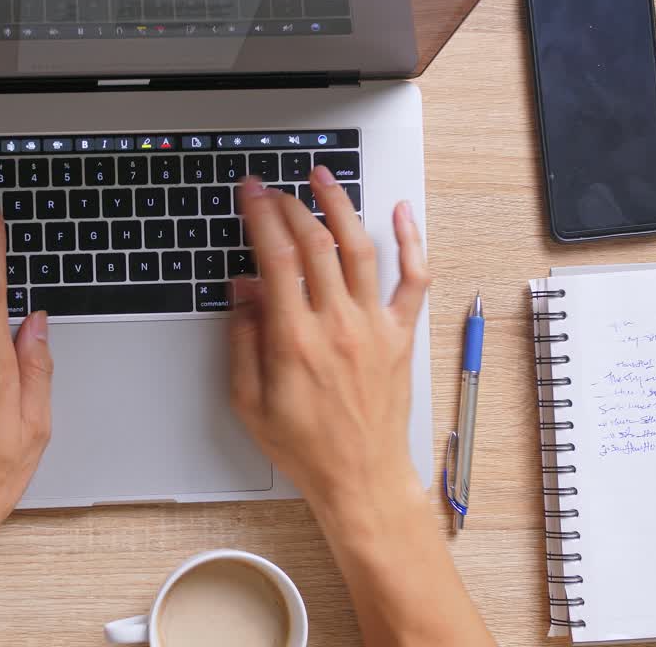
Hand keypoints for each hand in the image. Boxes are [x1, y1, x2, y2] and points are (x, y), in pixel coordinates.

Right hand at [229, 167, 428, 514]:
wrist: (360, 476)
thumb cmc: (305, 446)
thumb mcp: (249, 400)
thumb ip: (243, 339)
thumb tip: (243, 288)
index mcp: (295, 340)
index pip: (276, 258)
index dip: (261, 216)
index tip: (250, 193)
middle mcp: (338, 325)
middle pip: (315, 244)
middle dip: (289, 205)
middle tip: (273, 187)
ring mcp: (374, 326)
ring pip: (360, 248)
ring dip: (340, 206)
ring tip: (321, 178)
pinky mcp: (400, 335)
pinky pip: (413, 279)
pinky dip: (411, 240)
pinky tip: (400, 211)